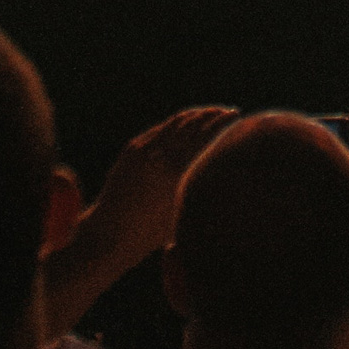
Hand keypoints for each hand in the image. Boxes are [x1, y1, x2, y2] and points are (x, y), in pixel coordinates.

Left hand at [89, 106, 241, 272]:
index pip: (207, 135)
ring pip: (178, 123)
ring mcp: (147, 150)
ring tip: (211, 113)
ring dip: (197, 115)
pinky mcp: (134, 149)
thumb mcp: (182, 210)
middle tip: (230, 112)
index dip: (223, 122)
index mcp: (180, 173)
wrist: (111, 236)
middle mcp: (164, 156)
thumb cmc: (151, 234)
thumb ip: (198, 185)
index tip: (237, 116)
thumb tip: (219, 168)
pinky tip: (187, 123)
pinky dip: (178, 124)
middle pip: (195, 124)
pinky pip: (161, 131)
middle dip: (214, 115)